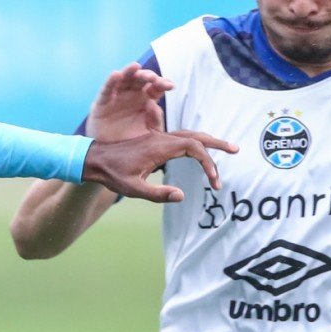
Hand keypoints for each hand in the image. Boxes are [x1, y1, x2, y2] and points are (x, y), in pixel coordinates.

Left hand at [81, 129, 236, 203]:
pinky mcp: (154, 141)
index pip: (193, 149)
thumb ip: (157, 194)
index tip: (214, 181)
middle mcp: (161, 139)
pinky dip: (194, 143)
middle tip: (236, 149)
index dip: (208, 163)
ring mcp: (158, 139)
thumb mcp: (133, 189)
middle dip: (217, 143)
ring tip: (224, 148)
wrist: (95, 160)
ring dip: (207, 141)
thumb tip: (182, 196)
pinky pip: (179, 139)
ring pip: (188, 135)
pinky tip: (198, 152)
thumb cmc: (112, 175)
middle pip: (196, 136)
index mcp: (159, 148)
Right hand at [85, 63, 171, 141]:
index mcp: (147, 99)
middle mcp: (133, 94)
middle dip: (147, 76)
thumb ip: (156, 119)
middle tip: (152, 78)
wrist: (113, 154)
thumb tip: (153, 103)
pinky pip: (106, 89)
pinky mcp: (102, 102)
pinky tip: (116, 75)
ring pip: (124, 79)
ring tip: (136, 67)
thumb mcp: (150, 133)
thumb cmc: (133, 140)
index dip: (163, 83)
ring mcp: (118, 96)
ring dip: (130, 71)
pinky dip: (110, 81)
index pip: (156, 87)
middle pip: (141, 79)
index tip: (169, 86)